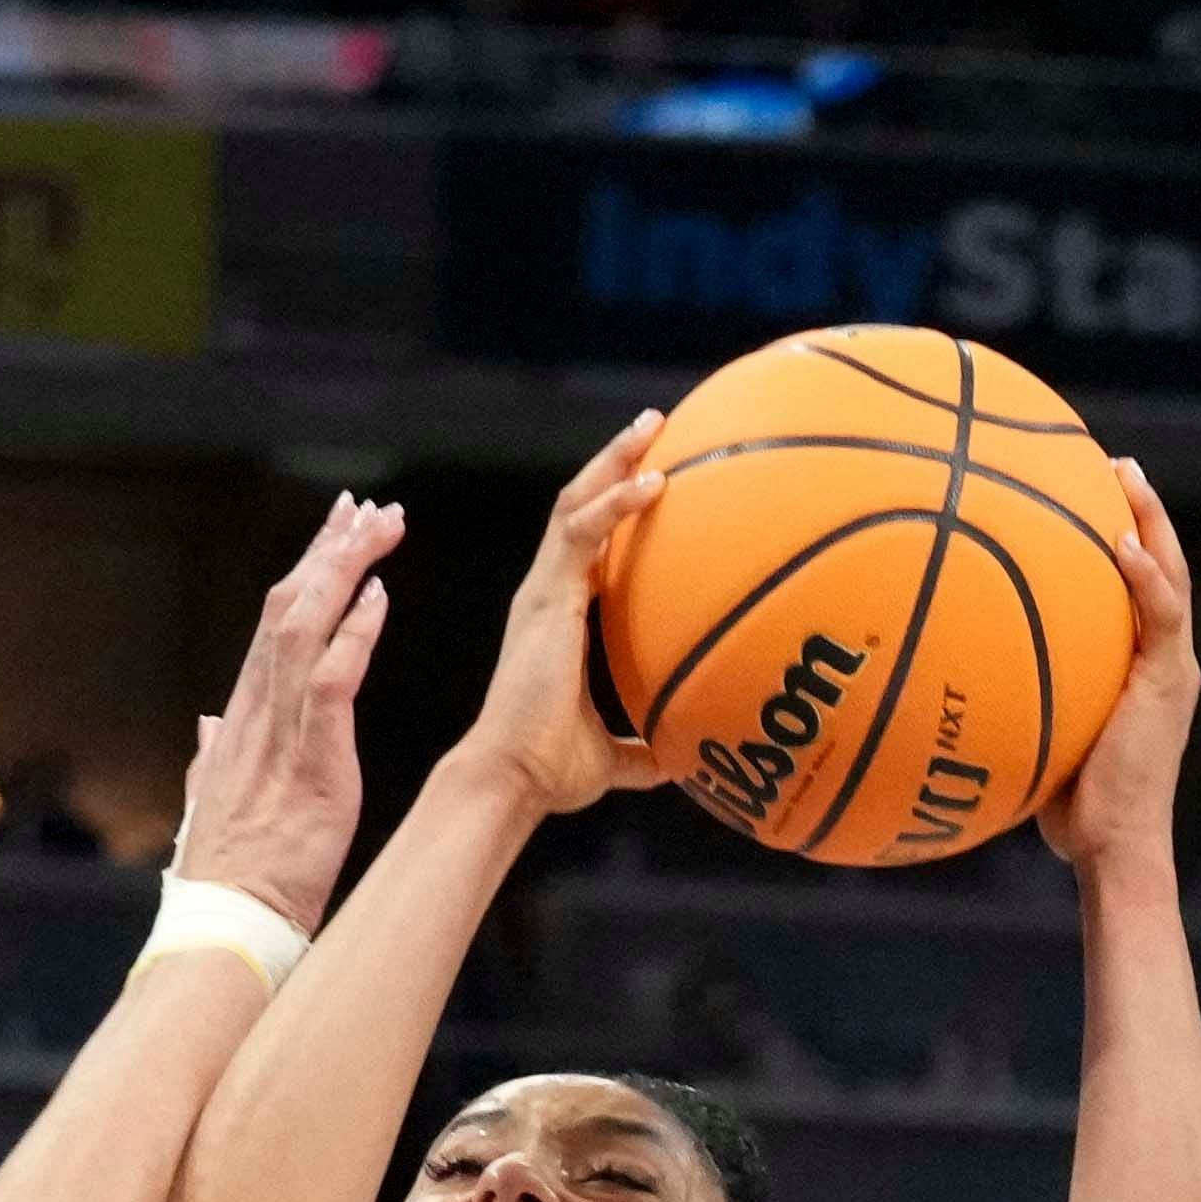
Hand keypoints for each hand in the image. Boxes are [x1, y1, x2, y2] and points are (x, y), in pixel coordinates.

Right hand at [175, 494, 405, 929]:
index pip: (273, 628)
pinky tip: (377, 597)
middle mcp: (254, 714)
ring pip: (303, 627)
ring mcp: (278, 734)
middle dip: (327, 551)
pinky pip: (328, 683)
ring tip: (379, 528)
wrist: (225, 927)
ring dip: (343, 571)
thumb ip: (216, 759)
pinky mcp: (310, 763)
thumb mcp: (220, 806)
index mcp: (242, 722)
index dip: (305, 575)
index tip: (333, 533)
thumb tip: (209, 726)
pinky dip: (352, 636)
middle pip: (288, 608)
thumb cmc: (231, 877)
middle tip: (365, 507)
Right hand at [467, 414, 670, 819]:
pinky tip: (654, 481)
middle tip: (656, 426)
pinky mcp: (545, 597)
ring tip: (653, 424)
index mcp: (558, 618)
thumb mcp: (614, 757)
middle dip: (616, 461)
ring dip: (615, 460)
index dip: (617, 509)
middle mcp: (546, 594)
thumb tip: (687, 761)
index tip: (656, 479)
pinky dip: (616, 503)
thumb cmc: (551, 769)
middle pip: (581, 505)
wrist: (513, 776)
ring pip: (576, 502)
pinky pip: (581, 532)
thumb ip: (645, 751)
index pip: (589, 546)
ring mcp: (542, 591)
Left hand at [1041, 460, 1197, 871]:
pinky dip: (1146, 577)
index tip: (1092, 493)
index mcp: (1142, 666)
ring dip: (1151, 521)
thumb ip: (1016, 695)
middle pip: (1162, 565)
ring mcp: (1171, 669)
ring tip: (1125, 476)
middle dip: (1142, 509)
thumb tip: (946, 672)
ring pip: (1171, 576)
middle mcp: (1164, 659)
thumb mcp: (1039, 735)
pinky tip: (1121, 543)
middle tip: (1115, 464)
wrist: (1114, 847)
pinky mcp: (1169, 683)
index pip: (1139, 588)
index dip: (1124, 537)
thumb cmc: (1070, 808)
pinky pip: (1161, 616)